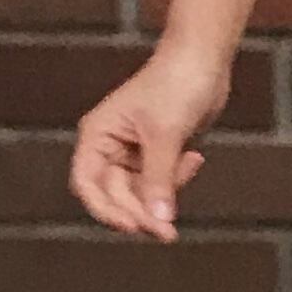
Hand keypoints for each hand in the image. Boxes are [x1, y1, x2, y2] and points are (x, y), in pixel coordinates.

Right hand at [70, 46, 228, 240]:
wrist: (203, 60)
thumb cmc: (176, 85)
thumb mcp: (165, 135)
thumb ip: (159, 180)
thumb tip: (159, 219)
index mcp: (98, 136)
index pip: (88, 184)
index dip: (105, 210)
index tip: (133, 226)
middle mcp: (110, 147)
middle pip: (117, 195)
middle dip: (143, 210)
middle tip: (168, 231)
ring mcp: (135, 151)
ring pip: (142, 192)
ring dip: (165, 192)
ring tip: (191, 163)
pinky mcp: (159, 153)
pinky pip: (162, 182)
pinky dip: (178, 177)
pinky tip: (196, 157)